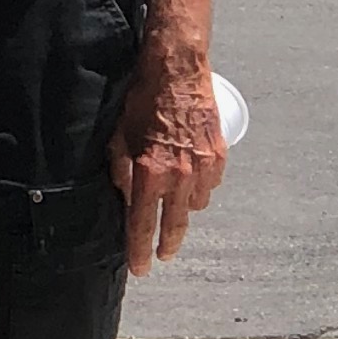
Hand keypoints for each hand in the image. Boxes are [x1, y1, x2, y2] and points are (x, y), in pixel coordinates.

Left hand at [109, 35, 224, 273]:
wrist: (178, 71)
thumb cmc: (142, 99)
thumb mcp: (119, 136)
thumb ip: (120, 171)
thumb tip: (124, 197)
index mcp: (150, 174)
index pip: (142, 224)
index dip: (139, 250)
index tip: (140, 268)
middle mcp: (179, 176)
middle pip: (174, 225)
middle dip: (167, 244)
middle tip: (162, 256)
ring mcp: (203, 167)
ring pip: (195, 205)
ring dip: (183, 209)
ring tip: (174, 207)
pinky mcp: (219, 155)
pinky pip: (210, 185)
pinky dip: (201, 188)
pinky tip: (192, 181)